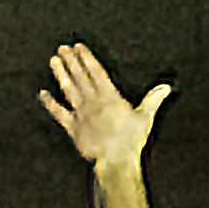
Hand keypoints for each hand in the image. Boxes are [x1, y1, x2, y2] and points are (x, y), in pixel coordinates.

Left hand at [40, 42, 171, 166]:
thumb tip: (166, 87)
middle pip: (79, 76)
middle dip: (71, 61)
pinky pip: (58, 112)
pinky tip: (42, 93)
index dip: (86, 58)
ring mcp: (80, 113)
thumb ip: (153, 99)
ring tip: (53, 60)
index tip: (78, 47)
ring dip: (60, 74)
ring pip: (68, 89)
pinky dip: (50, 102)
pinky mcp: (72, 127)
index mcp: (109, 97)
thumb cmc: (131, 140)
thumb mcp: (145, 117)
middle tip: (62, 48)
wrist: (115, 160)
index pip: (95, 72)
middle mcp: (93, 102)